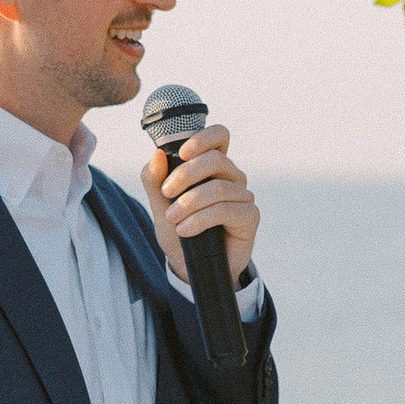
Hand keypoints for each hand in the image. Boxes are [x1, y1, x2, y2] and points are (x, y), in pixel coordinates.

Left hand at [142, 124, 258, 285]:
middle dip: (185, 174)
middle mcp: (232, 177)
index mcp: (213, 167)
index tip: (181, 153)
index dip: (203, 138)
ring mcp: (243, 196)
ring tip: (172, 219)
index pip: (219, 136)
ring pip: (218, 188)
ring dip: (189, 203)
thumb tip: (156, 155)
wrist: (191, 267)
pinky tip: (185, 230)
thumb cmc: (179, 232)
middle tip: (166, 193)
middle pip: (215, 160)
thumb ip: (154, 181)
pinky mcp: (249, 217)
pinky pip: (225, 210)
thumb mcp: (159, 206)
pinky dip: (200, 220)